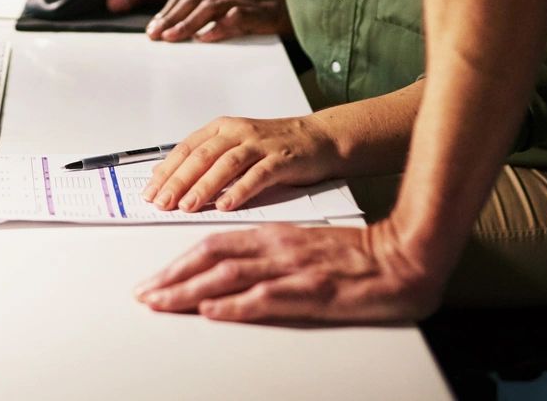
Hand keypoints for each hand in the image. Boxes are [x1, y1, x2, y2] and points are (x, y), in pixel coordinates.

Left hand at [134, 217, 446, 324]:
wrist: (402, 255)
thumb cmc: (358, 255)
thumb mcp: (306, 246)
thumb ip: (271, 255)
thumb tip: (233, 274)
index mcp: (275, 235)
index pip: (213, 244)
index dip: (179, 261)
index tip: (156, 278)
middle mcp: (276, 247)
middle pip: (210, 258)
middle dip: (172, 277)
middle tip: (144, 294)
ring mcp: (292, 269)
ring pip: (227, 276)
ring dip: (189, 291)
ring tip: (161, 302)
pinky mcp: (310, 292)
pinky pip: (264, 298)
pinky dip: (234, 305)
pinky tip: (212, 311)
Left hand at [141, 114, 340, 212]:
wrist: (319, 138)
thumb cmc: (274, 147)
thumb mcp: (236, 146)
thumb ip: (207, 160)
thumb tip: (169, 178)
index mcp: (222, 128)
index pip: (186, 148)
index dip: (166, 170)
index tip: (150, 192)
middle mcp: (238, 132)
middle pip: (202, 156)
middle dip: (179, 180)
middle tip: (162, 202)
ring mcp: (260, 144)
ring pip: (226, 164)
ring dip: (205, 186)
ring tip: (188, 205)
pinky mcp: (281, 159)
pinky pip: (257, 175)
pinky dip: (240, 190)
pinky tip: (226, 205)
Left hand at [148, 0, 289, 41]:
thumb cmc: (262, 5)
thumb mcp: (232, 3)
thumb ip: (211, 12)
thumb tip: (186, 31)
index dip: (166, 11)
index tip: (152, 28)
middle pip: (192, 1)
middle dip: (170, 18)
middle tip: (154, 35)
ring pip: (209, 8)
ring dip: (187, 23)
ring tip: (172, 37)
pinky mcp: (258, 12)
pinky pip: (236, 18)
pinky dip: (219, 27)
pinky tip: (207, 38)